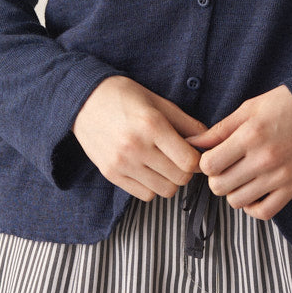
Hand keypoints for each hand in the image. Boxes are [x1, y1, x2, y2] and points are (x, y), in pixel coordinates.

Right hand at [72, 76, 205, 202]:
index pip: (189, 161)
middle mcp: (136, 147)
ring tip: (163, 165)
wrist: (83, 100)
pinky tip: (148, 171)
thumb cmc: (123, 96)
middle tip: (180, 159)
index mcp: (151, 125)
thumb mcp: (158, 101)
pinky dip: (152, 187)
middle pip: (179, 178)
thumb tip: (208, 141)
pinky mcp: (110, 174)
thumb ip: (186, 123)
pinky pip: (144, 195)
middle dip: (185, 171)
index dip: (198, 160)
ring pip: (164, 191)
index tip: (193, 153)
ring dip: (169, 181)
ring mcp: (121, 163)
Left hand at [183, 84, 291, 219]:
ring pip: (237, 201)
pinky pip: (264, 212)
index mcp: (250, 136)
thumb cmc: (286, 105)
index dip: (205, 162)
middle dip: (216, 177)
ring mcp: (280, 177)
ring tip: (240, 177)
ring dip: (233, 191)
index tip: (213, 156)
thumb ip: (219, 129)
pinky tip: (253, 192)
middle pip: (219, 186)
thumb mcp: (250, 108)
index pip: (210, 165)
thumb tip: (191, 143)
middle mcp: (264, 159)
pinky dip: (252, 207)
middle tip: (225, 167)